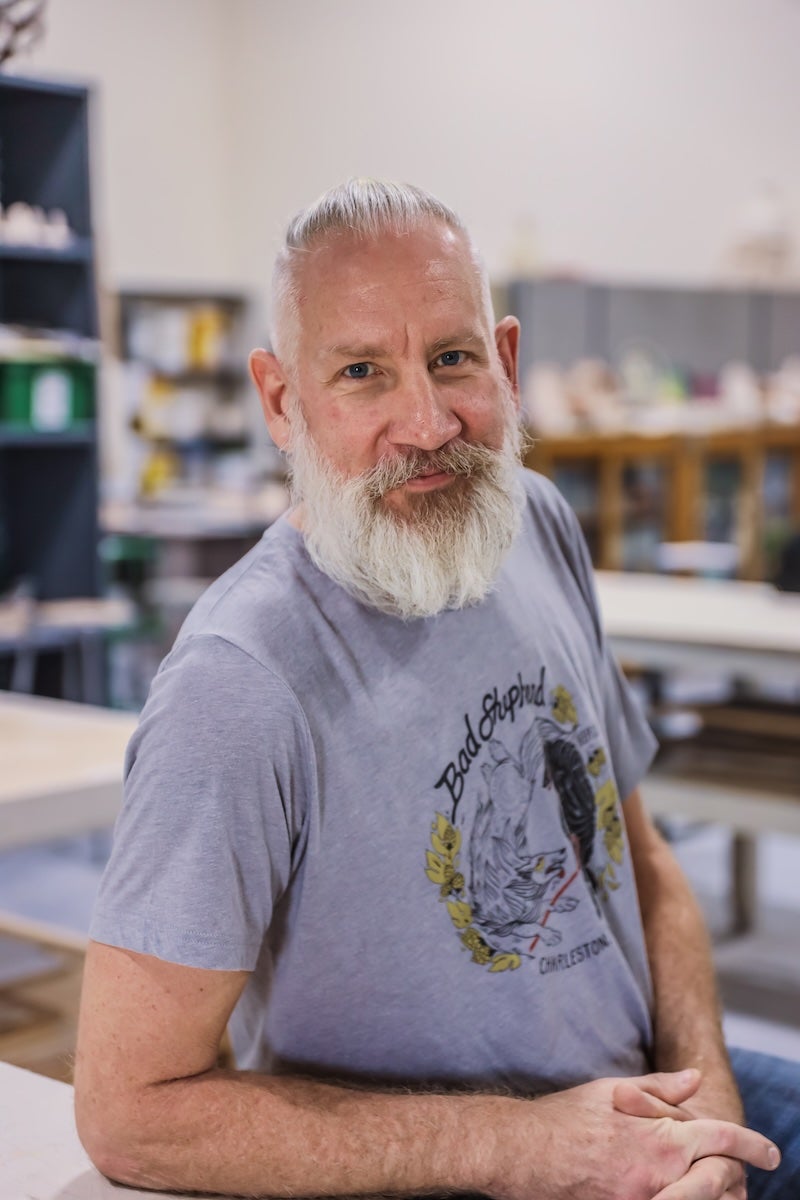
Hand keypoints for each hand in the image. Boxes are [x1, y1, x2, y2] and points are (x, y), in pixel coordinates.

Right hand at [483, 1070, 777, 1199]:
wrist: (522, 1152)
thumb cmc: (565, 1118)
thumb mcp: (612, 1090)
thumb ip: (659, 1088)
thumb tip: (696, 1080)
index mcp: (659, 1138)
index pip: (722, 1141)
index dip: (752, 1146)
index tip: (771, 1153)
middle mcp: (658, 1176)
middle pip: (720, 1183)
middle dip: (737, 1180)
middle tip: (741, 1177)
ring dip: (713, 1196)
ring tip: (719, 1190)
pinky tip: (681, 1196)